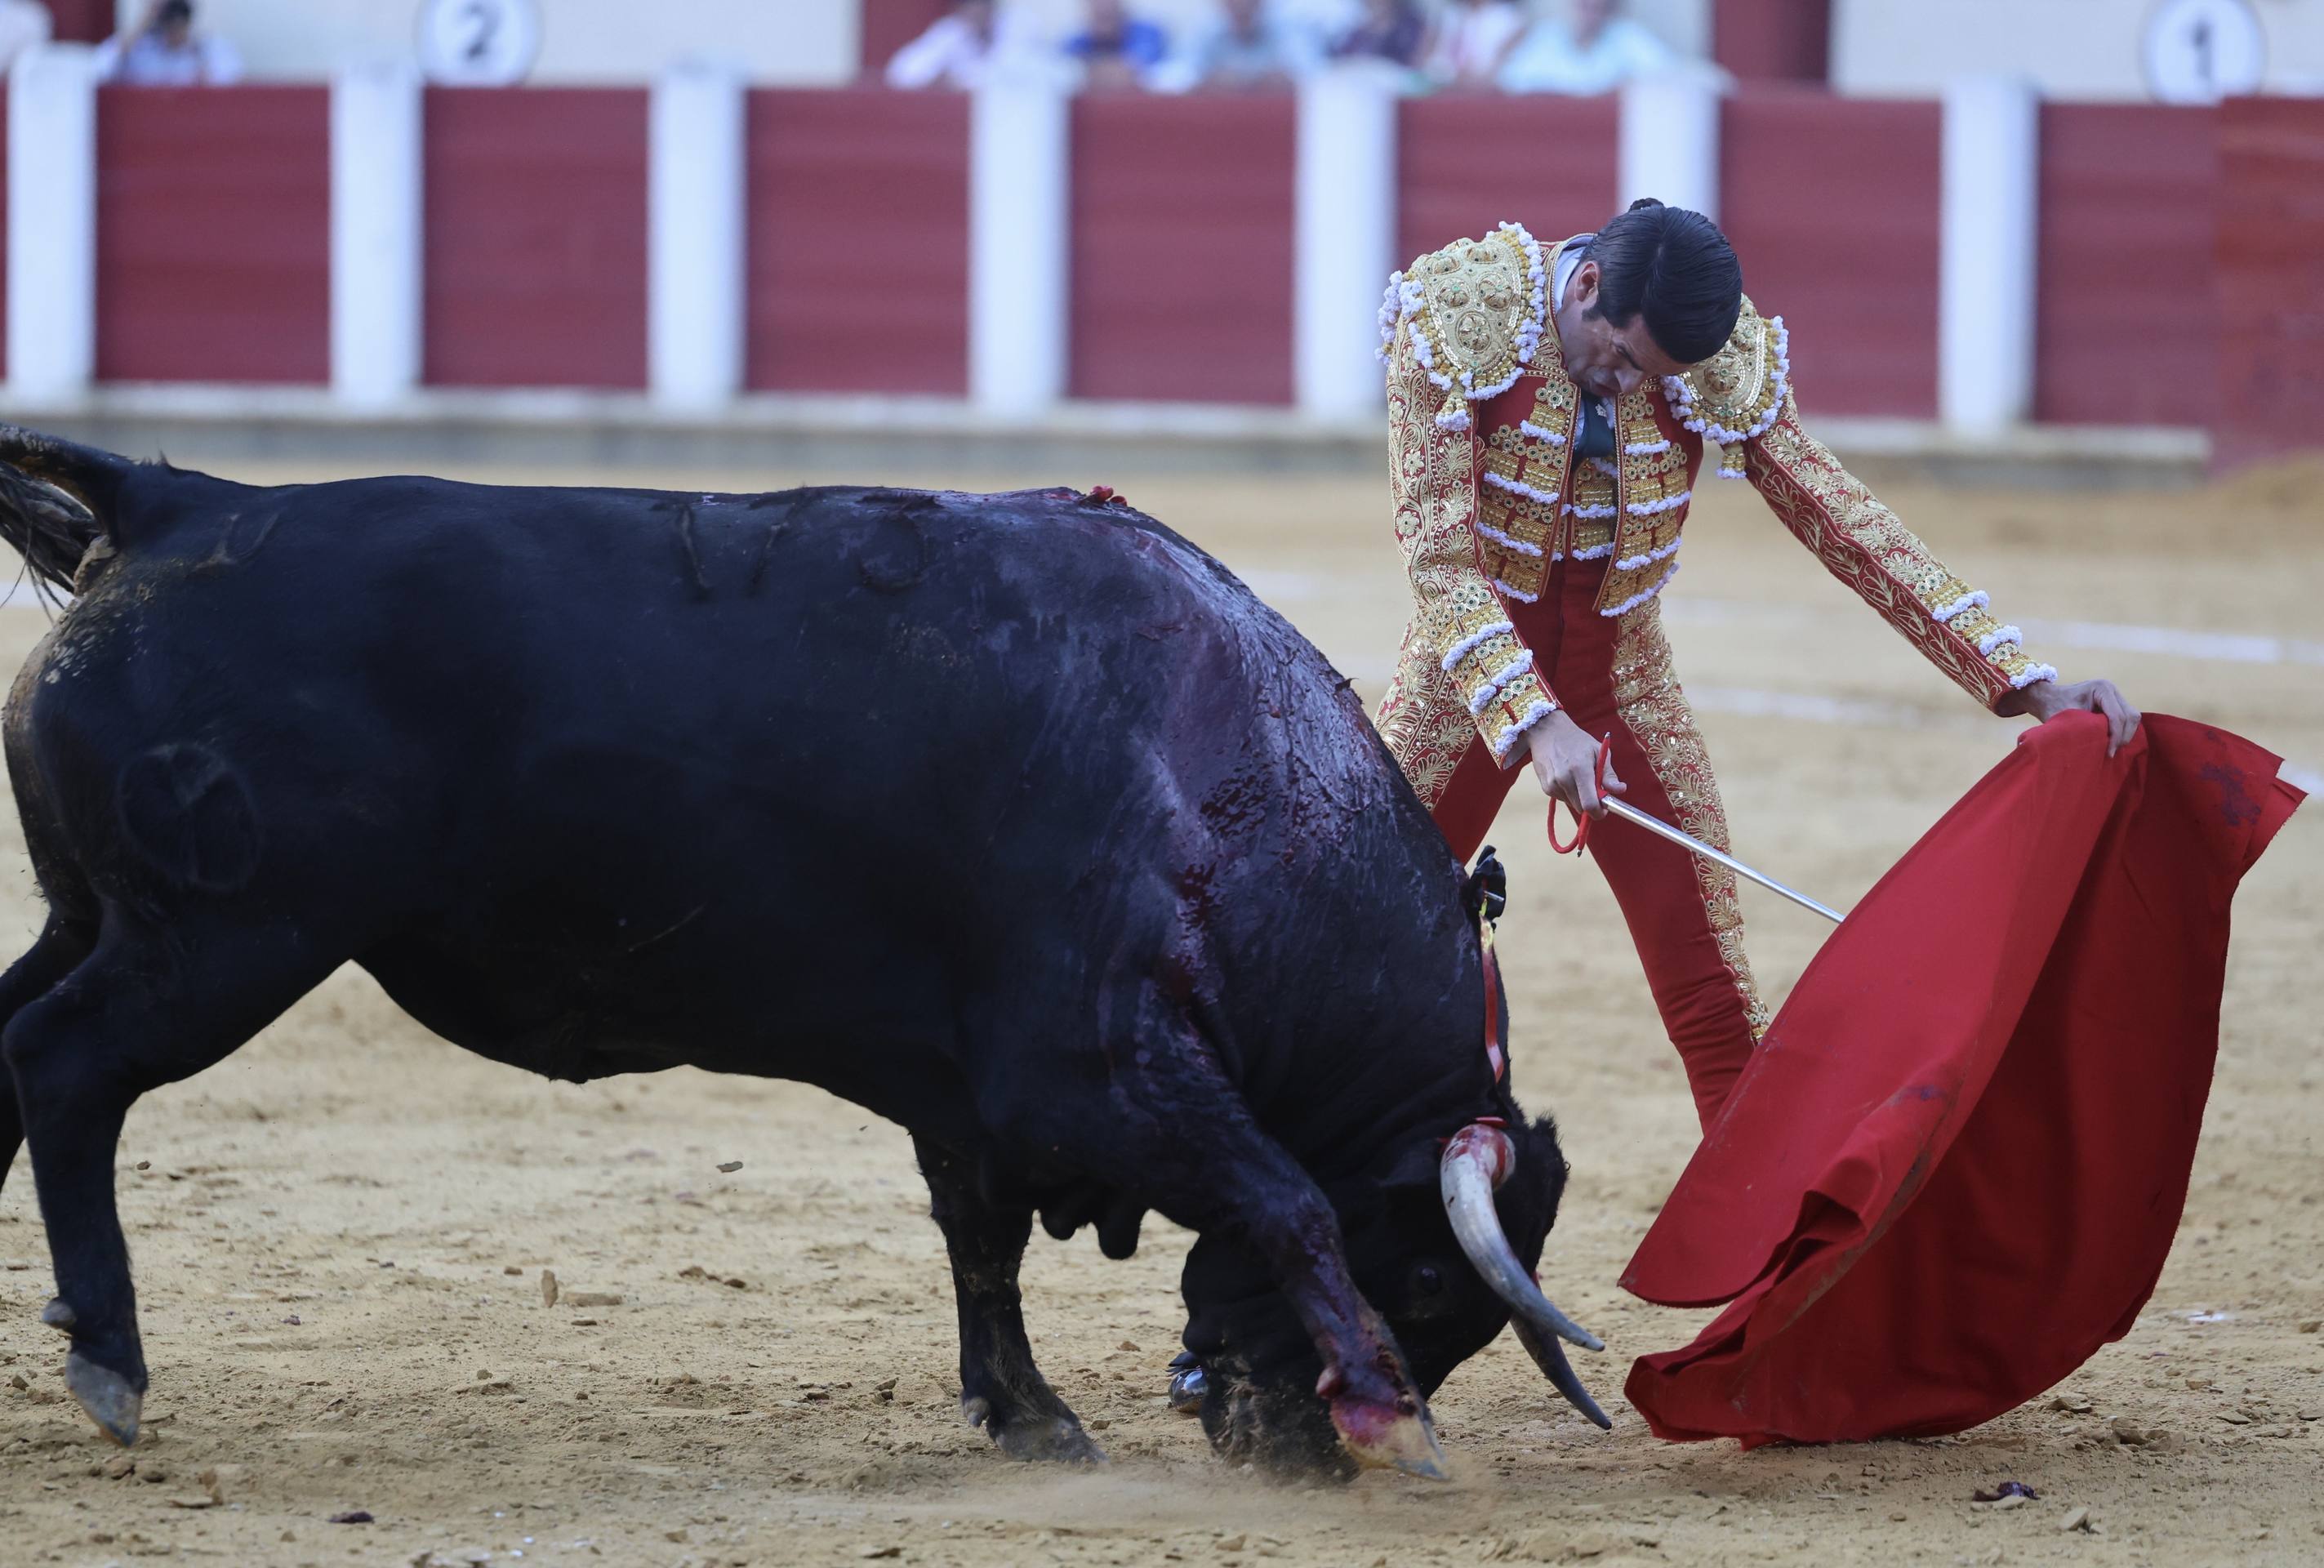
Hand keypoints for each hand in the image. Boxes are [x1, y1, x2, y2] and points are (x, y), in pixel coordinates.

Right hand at [1519, 709, 1626, 817]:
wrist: (1547, 731)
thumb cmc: (1576, 740)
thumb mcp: (1598, 751)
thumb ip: (1609, 774)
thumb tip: (1620, 790)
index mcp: (1580, 769)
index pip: (1590, 804)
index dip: (1599, 812)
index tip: (1604, 808)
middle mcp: (1564, 779)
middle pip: (1581, 808)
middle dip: (1591, 804)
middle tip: (1594, 789)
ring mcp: (1552, 784)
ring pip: (1572, 804)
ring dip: (1579, 798)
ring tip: (1578, 778)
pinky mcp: (1545, 787)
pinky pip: (1563, 799)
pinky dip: (1569, 793)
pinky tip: (1567, 777)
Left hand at [2000, 677, 2141, 756]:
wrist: (2049, 699)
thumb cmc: (2054, 706)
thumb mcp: (2067, 718)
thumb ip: (2084, 729)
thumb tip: (2101, 746)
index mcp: (2101, 688)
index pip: (2117, 715)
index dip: (2116, 736)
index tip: (2109, 752)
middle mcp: (2112, 690)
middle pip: (2130, 716)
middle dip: (2123, 736)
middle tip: (2111, 752)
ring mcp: (2115, 696)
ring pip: (2132, 718)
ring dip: (2125, 735)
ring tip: (2111, 749)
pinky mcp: (2115, 705)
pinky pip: (2127, 720)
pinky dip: (2123, 732)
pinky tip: (2112, 743)